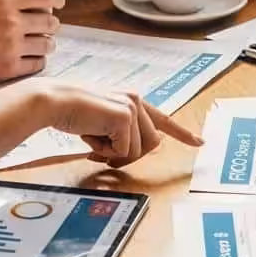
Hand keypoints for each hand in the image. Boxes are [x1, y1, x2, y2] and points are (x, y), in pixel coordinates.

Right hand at [0, 0, 65, 84]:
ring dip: (48, 43)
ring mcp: (12, 47)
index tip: (60, 1)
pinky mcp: (8, 68)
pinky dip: (38, 60)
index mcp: (4, 3)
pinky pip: (36, 64)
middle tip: (49, 25)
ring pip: (46, 44)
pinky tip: (35, 58)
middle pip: (49, 22)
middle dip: (52, 23)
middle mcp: (12, 24)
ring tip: (44, 43)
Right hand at [40, 85, 203, 167]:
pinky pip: (122, 151)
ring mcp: (133, 108)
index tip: (200, 143)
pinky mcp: (125, 117)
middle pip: (150, 145)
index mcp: (134, 100)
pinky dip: (104, 151)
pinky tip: (90, 134)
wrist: (56, 102)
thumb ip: (123, 132)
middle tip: (101, 151)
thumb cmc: (74, 113)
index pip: (162, 119)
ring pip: (137, 152)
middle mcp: (137, 101)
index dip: (182, 133)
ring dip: (113, 153)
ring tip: (92, 136)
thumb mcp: (104, 122)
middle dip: (127, 155)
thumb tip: (134, 150)